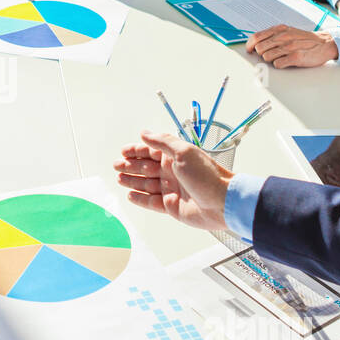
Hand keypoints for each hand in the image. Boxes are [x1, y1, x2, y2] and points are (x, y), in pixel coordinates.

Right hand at [113, 130, 233, 232]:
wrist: (221, 202)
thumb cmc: (207, 175)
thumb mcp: (183, 152)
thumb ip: (162, 142)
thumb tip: (145, 133)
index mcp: (176, 157)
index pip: (152, 152)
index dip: (137, 151)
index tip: (124, 151)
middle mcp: (173, 172)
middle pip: (147, 168)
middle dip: (131, 165)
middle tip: (117, 165)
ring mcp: (171, 189)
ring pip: (147, 184)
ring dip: (133, 181)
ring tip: (120, 178)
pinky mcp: (171, 206)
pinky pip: (151, 202)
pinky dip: (140, 199)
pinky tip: (130, 195)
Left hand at [245, 25, 338, 68]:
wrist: (324, 44)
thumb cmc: (304, 39)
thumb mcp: (287, 31)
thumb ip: (273, 35)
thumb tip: (255, 43)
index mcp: (279, 29)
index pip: (256, 37)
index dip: (249, 45)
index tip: (249, 50)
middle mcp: (283, 37)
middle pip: (259, 48)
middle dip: (261, 54)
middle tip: (268, 55)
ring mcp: (289, 47)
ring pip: (267, 57)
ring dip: (270, 60)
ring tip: (280, 58)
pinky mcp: (296, 57)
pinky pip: (278, 64)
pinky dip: (279, 65)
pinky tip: (285, 62)